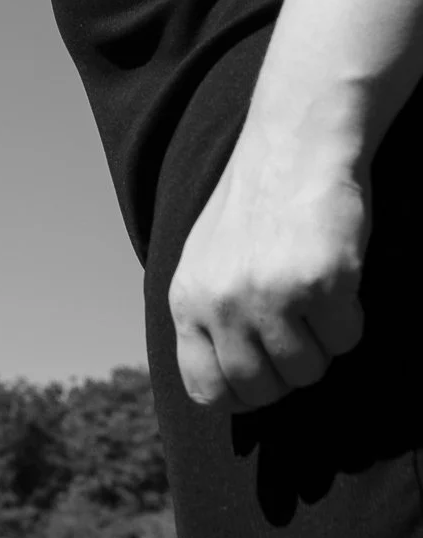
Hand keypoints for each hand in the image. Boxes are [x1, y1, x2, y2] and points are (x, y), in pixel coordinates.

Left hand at [168, 127, 368, 409]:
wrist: (295, 143)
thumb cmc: (257, 204)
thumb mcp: (207, 261)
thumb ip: (210, 318)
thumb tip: (227, 391)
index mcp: (187, 298)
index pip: (204, 389)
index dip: (242, 394)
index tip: (266, 376)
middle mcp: (221, 302)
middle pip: (260, 389)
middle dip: (288, 373)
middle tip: (301, 332)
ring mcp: (269, 295)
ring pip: (307, 370)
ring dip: (321, 344)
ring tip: (315, 295)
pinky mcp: (319, 283)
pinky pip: (345, 339)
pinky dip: (350, 318)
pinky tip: (338, 276)